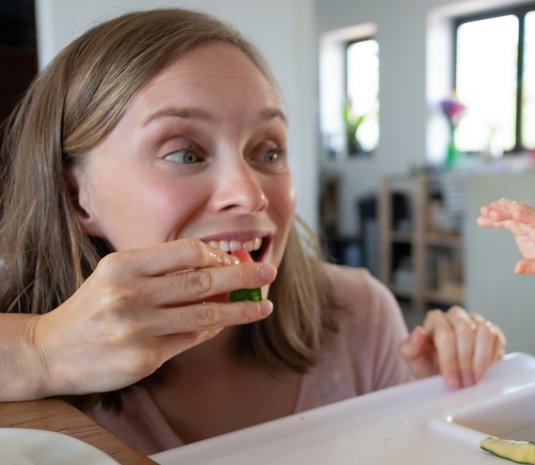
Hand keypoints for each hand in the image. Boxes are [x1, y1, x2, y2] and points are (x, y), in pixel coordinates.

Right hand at [32, 238, 275, 396]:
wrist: (50, 351)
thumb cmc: (93, 308)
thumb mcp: (116, 275)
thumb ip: (160, 268)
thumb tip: (217, 264)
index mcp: (124, 266)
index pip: (186, 251)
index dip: (217, 254)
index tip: (236, 256)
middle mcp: (131, 295)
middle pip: (203, 281)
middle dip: (243, 276)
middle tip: (268, 273)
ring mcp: (138, 329)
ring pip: (206, 313)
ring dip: (241, 309)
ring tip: (263, 305)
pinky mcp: (145, 358)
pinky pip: (192, 338)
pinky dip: (213, 328)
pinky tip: (226, 322)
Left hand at [400, 306, 505, 388]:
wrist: (447, 375)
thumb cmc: (429, 367)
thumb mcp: (415, 362)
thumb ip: (410, 347)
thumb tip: (419, 331)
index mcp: (435, 319)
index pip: (445, 335)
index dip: (449, 361)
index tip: (451, 381)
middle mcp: (456, 315)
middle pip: (465, 331)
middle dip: (465, 361)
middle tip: (464, 383)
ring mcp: (475, 320)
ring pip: (483, 332)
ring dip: (480, 360)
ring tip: (475, 379)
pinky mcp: (492, 330)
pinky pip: (496, 338)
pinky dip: (492, 357)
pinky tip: (484, 371)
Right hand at [477, 198, 534, 274]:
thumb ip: (533, 267)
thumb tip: (516, 269)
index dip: (525, 216)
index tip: (514, 213)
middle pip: (520, 212)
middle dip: (506, 211)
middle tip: (490, 213)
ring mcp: (527, 223)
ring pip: (511, 212)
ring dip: (498, 210)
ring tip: (483, 211)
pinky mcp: (519, 226)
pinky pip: (506, 220)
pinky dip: (494, 220)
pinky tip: (481, 220)